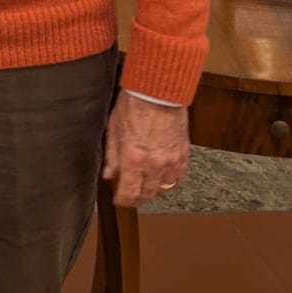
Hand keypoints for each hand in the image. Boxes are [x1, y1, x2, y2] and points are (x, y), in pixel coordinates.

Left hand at [102, 90, 189, 207]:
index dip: (122, 201)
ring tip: (146, 188)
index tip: (119, 200)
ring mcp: (170, 160)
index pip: (129, 192)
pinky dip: (170, 182)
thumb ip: (111, 157)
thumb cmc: (134, 105)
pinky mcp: (182, 154)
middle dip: (137, 199)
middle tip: (131, 197)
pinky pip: (178, 177)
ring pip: (163, 188)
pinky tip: (163, 179)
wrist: (158, 92)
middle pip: (147, 194)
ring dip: (153, 191)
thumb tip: (108, 175)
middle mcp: (153, 164)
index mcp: (133, 158)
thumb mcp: (114, 130)